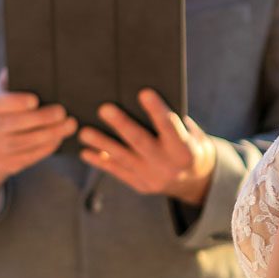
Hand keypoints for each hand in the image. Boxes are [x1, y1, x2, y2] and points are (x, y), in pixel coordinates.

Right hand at [0, 70, 77, 201]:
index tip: (35, 100)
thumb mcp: (5, 89)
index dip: (16, 102)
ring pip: (23, 142)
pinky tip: (59, 138)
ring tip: (69, 125)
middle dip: (41, 119)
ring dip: (49, 134)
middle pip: (13, 124)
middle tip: (63, 112)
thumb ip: (15, 78)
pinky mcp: (4, 163)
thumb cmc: (7, 106)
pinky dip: (46, 147)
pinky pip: (28, 156)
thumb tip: (33, 62)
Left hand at [78, 89, 217, 206]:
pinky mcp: (141, 185)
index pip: (170, 126)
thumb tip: (142, 98)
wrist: (194, 179)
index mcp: (185, 150)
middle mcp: (169, 166)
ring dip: (103, 144)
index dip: (157, 110)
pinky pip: (118, 172)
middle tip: (104, 108)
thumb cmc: (188, 143)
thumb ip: (172, 121)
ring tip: (84, 133)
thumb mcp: (190, 132)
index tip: (144, 92)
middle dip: (122, 125)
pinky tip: (86, 152)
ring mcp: (153, 178)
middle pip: (141, 142)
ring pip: (124, 158)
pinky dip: (101, 162)